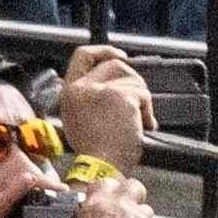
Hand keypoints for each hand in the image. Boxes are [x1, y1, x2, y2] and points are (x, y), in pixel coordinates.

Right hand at [51, 37, 153, 179]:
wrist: (101, 167)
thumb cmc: (97, 150)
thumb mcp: (81, 116)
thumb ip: (91, 95)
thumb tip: (116, 79)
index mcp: (70, 91)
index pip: (83, 55)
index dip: (105, 50)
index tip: (121, 55)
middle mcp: (80, 87)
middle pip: (116, 64)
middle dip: (133, 82)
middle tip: (136, 104)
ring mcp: (98, 90)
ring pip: (133, 79)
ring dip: (142, 100)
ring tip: (134, 121)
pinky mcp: (118, 96)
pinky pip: (143, 95)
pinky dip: (147, 111)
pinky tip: (140, 126)